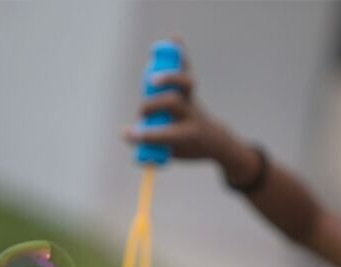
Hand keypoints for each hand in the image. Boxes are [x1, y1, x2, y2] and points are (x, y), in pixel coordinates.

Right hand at [122, 37, 252, 175]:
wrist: (214, 138)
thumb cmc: (186, 147)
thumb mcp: (171, 153)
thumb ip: (148, 145)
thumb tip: (125, 133)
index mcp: (187, 136)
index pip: (165, 134)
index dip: (145, 135)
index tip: (126, 133)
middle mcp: (191, 115)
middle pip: (173, 103)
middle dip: (152, 105)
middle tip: (141, 113)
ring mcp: (191, 99)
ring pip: (184, 84)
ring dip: (168, 77)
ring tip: (152, 80)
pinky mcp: (189, 88)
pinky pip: (185, 68)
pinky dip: (179, 54)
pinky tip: (174, 39)